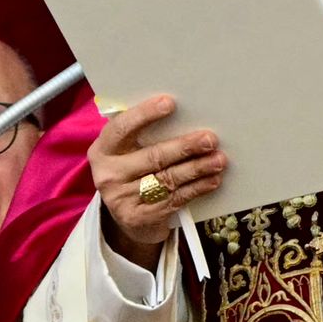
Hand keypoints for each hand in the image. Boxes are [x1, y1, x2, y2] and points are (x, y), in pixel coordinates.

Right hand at [88, 95, 226, 268]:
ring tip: (219, 159)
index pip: (122, 128)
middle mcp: (109, 175)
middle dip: (185, 146)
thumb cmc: (134, 172)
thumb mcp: (128, 152)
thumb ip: (144, 135)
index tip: (170, 103)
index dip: (145, 114)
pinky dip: (197, 188)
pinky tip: (212, 179)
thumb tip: (184, 115)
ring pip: (168, 179)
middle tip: (210, 139)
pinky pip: (175, 199)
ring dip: (198, 168)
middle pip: (153, 156)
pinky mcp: (140, 218)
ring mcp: (122, 199)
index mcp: (103, 150)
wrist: (128, 218)